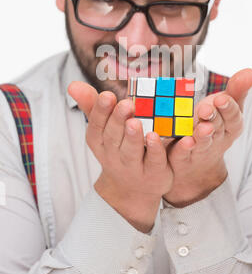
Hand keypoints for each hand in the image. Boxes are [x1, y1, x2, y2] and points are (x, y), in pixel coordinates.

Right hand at [68, 81, 172, 231]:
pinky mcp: (154, 173)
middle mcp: (114, 156)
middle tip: (126, 104)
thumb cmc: (118, 148)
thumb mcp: (104, 128)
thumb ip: (92, 105)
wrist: (133, 188)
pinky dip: (156, 149)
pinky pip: (155, 161)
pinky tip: (157, 137)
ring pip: (132, 152)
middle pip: (113, 138)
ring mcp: (134, 166)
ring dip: (133, 137)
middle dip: (118, 121)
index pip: (97, 126)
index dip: (101, 111)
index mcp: (100, 142)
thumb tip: (72, 85)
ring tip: (135, 122)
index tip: (107, 95)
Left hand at [162, 68, 251, 206]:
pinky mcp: (183, 157)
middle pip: (217, 128)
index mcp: (230, 125)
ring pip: (203, 142)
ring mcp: (200, 149)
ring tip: (201, 128)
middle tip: (206, 109)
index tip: (221, 99)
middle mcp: (217, 138)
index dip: (228, 108)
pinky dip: (183, 148)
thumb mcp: (226, 106)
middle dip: (213, 118)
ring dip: (202, 135)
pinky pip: (183, 153)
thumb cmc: (216, 125)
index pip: (233, 116)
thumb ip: (236, 90)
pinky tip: (183, 141)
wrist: (200, 161)